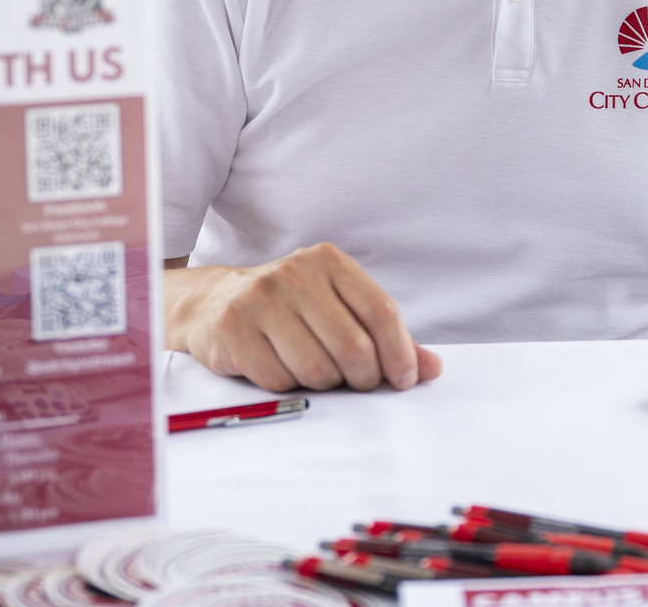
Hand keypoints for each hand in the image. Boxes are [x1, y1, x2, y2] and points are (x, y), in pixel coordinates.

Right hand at [164, 243, 443, 392]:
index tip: (406, 380)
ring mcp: (261, 299)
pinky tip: (279, 367)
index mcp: (329, 261)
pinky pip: (280, 380)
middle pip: (353, 347)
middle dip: (363, 378)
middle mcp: (295, 273)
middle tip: (358, 383)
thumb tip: (432, 368)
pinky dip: (288, 385)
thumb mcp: (338, 308)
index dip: (400, 353)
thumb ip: (386, 336)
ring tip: (313, 368)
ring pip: (318, 369)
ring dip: (323, 383)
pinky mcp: (234, 329)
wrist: (215, 303)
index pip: (380, 312)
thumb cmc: (291, 310)